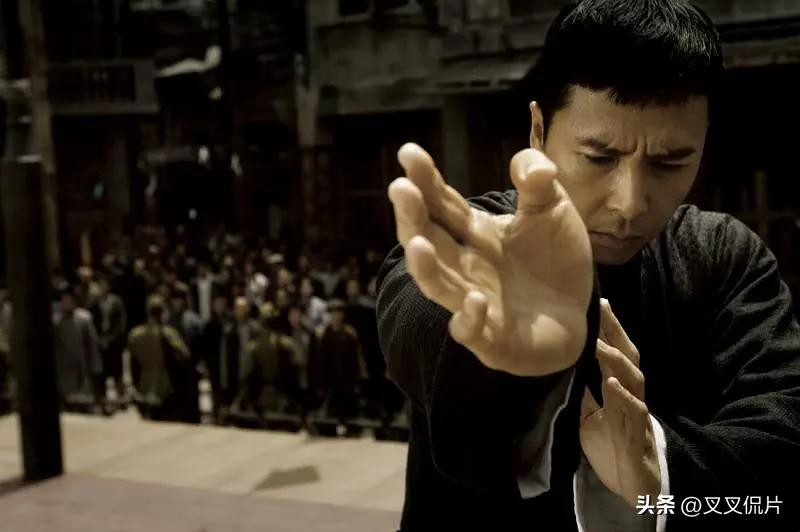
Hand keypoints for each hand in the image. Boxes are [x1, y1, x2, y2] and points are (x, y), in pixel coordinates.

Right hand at [387, 106, 592, 376]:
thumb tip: (532, 167)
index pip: (441, 203)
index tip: (408, 152)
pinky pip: (471, 331)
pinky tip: (474, 300)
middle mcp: (464, 265)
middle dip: (411, 216)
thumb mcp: (553, 210)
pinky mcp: (492, 339)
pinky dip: (468, 318)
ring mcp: (473, 302)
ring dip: (425, 267)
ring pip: (438, 285)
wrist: (578, 314)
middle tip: (400, 189)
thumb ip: (539, 183)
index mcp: (474, 232)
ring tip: (417, 244)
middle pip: (428, 238)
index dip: (424, 179)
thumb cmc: (555, 261)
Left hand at [579, 299, 660, 506]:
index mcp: (617, 387)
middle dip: (615, 330)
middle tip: (600, 306)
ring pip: (633, 380)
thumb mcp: (587, 412)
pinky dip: (623, 398)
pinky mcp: (636, 436)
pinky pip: (634, 413)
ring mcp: (636, 413)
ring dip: (616, 360)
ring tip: (599, 344)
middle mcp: (630, 394)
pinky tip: (611, 384)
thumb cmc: (610, 443)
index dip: (608, 326)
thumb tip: (560, 363)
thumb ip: (579, 388)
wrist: (631, 483)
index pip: (615, 350)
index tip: (596, 300)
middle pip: (628, 355)